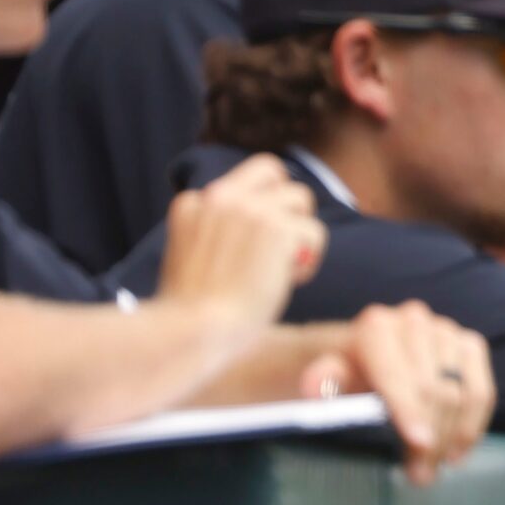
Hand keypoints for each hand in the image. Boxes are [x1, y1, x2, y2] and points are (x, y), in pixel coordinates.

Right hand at [157, 154, 326, 339]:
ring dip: (301, 233)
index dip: (261, 205)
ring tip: (285, 269)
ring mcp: (249, 209)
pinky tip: (289, 282)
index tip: (259, 238)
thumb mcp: (191, 258)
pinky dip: (310, 260)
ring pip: (301, 199)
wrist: (193, 331)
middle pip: (276, 173)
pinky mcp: (276, 228)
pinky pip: (314, 233)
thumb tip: (259, 226)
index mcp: (192, 203)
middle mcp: (219, 197)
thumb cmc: (194, 313)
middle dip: (288, 205)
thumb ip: (216, 231)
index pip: (242, 180)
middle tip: (284, 245)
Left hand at [301, 301, 493, 486]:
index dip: (410, 411)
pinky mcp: (470, 345)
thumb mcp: (321, 381)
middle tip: (422, 475)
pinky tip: (458, 451)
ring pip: (463, 392)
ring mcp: (447, 331)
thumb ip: (320, 381)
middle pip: (434, 387)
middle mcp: (415, 320)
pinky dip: (473, 425)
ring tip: (437, 468)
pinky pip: (482, 391)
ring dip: (453, 437)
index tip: (419, 445)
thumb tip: (318, 385)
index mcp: (376, 327)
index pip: (398, 375)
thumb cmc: (340, 376)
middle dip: (432, 436)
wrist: (358, 356)